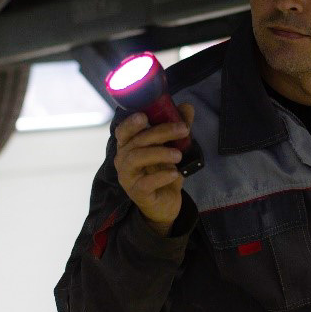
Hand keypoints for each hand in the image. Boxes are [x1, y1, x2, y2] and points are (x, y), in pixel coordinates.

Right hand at [113, 103, 195, 235]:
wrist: (165, 204)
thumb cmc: (163, 173)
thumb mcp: (174, 148)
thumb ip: (178, 128)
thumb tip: (187, 107)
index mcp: (129, 146)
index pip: (123, 131)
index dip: (131, 122)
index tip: (145, 116)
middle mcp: (123, 160)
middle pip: (137, 141)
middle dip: (161, 132)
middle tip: (183, 130)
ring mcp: (128, 177)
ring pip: (136, 158)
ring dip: (160, 153)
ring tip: (178, 155)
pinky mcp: (137, 193)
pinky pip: (145, 182)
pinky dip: (161, 176)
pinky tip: (174, 174)